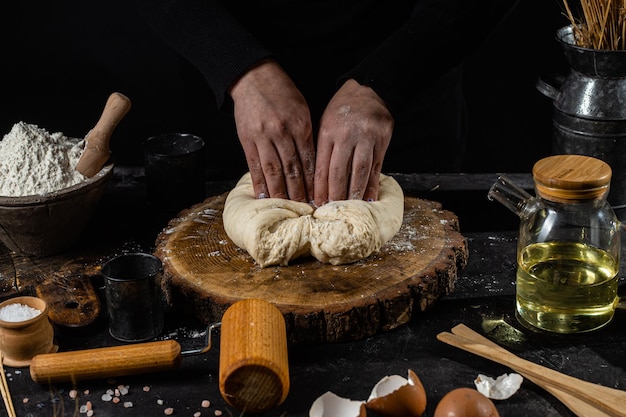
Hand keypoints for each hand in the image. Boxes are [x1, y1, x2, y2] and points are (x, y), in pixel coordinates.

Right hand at [229, 59, 314, 201]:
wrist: (254, 78)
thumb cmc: (282, 93)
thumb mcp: (302, 110)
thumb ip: (306, 136)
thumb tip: (313, 165)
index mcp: (300, 125)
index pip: (309, 161)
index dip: (314, 182)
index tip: (319, 197)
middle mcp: (282, 132)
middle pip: (293, 170)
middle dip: (300, 192)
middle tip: (305, 209)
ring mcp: (263, 137)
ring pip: (274, 172)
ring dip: (281, 192)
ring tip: (286, 207)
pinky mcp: (247, 140)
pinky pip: (254, 167)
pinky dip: (259, 184)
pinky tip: (264, 196)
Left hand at [314, 79, 393, 205]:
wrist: (367, 89)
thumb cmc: (341, 110)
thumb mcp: (324, 124)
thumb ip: (322, 150)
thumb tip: (316, 182)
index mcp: (328, 132)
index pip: (322, 166)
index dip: (319, 187)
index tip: (316, 202)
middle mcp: (347, 135)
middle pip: (340, 171)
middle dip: (335, 194)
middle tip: (331, 210)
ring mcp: (367, 137)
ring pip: (359, 171)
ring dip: (355, 192)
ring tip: (350, 207)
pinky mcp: (383, 140)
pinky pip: (377, 167)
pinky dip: (373, 184)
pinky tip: (369, 197)